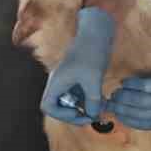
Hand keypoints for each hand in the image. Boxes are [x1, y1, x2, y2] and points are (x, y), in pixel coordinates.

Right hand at [41, 6, 116, 124]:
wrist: (97, 33)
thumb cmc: (92, 52)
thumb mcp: (94, 79)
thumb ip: (93, 100)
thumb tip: (94, 115)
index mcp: (56, 82)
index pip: (48, 106)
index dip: (62, 114)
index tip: (78, 113)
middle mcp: (59, 83)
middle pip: (59, 107)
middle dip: (74, 114)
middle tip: (91, 116)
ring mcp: (68, 81)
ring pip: (71, 102)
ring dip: (83, 108)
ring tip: (99, 110)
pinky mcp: (78, 78)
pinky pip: (79, 95)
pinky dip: (89, 100)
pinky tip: (102, 101)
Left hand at [106, 76, 150, 133]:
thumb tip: (132, 84)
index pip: (146, 86)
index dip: (131, 84)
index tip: (123, 82)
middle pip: (138, 101)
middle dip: (122, 97)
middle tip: (113, 94)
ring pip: (136, 114)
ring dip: (121, 109)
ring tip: (112, 104)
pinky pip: (140, 124)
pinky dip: (127, 120)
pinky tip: (119, 116)